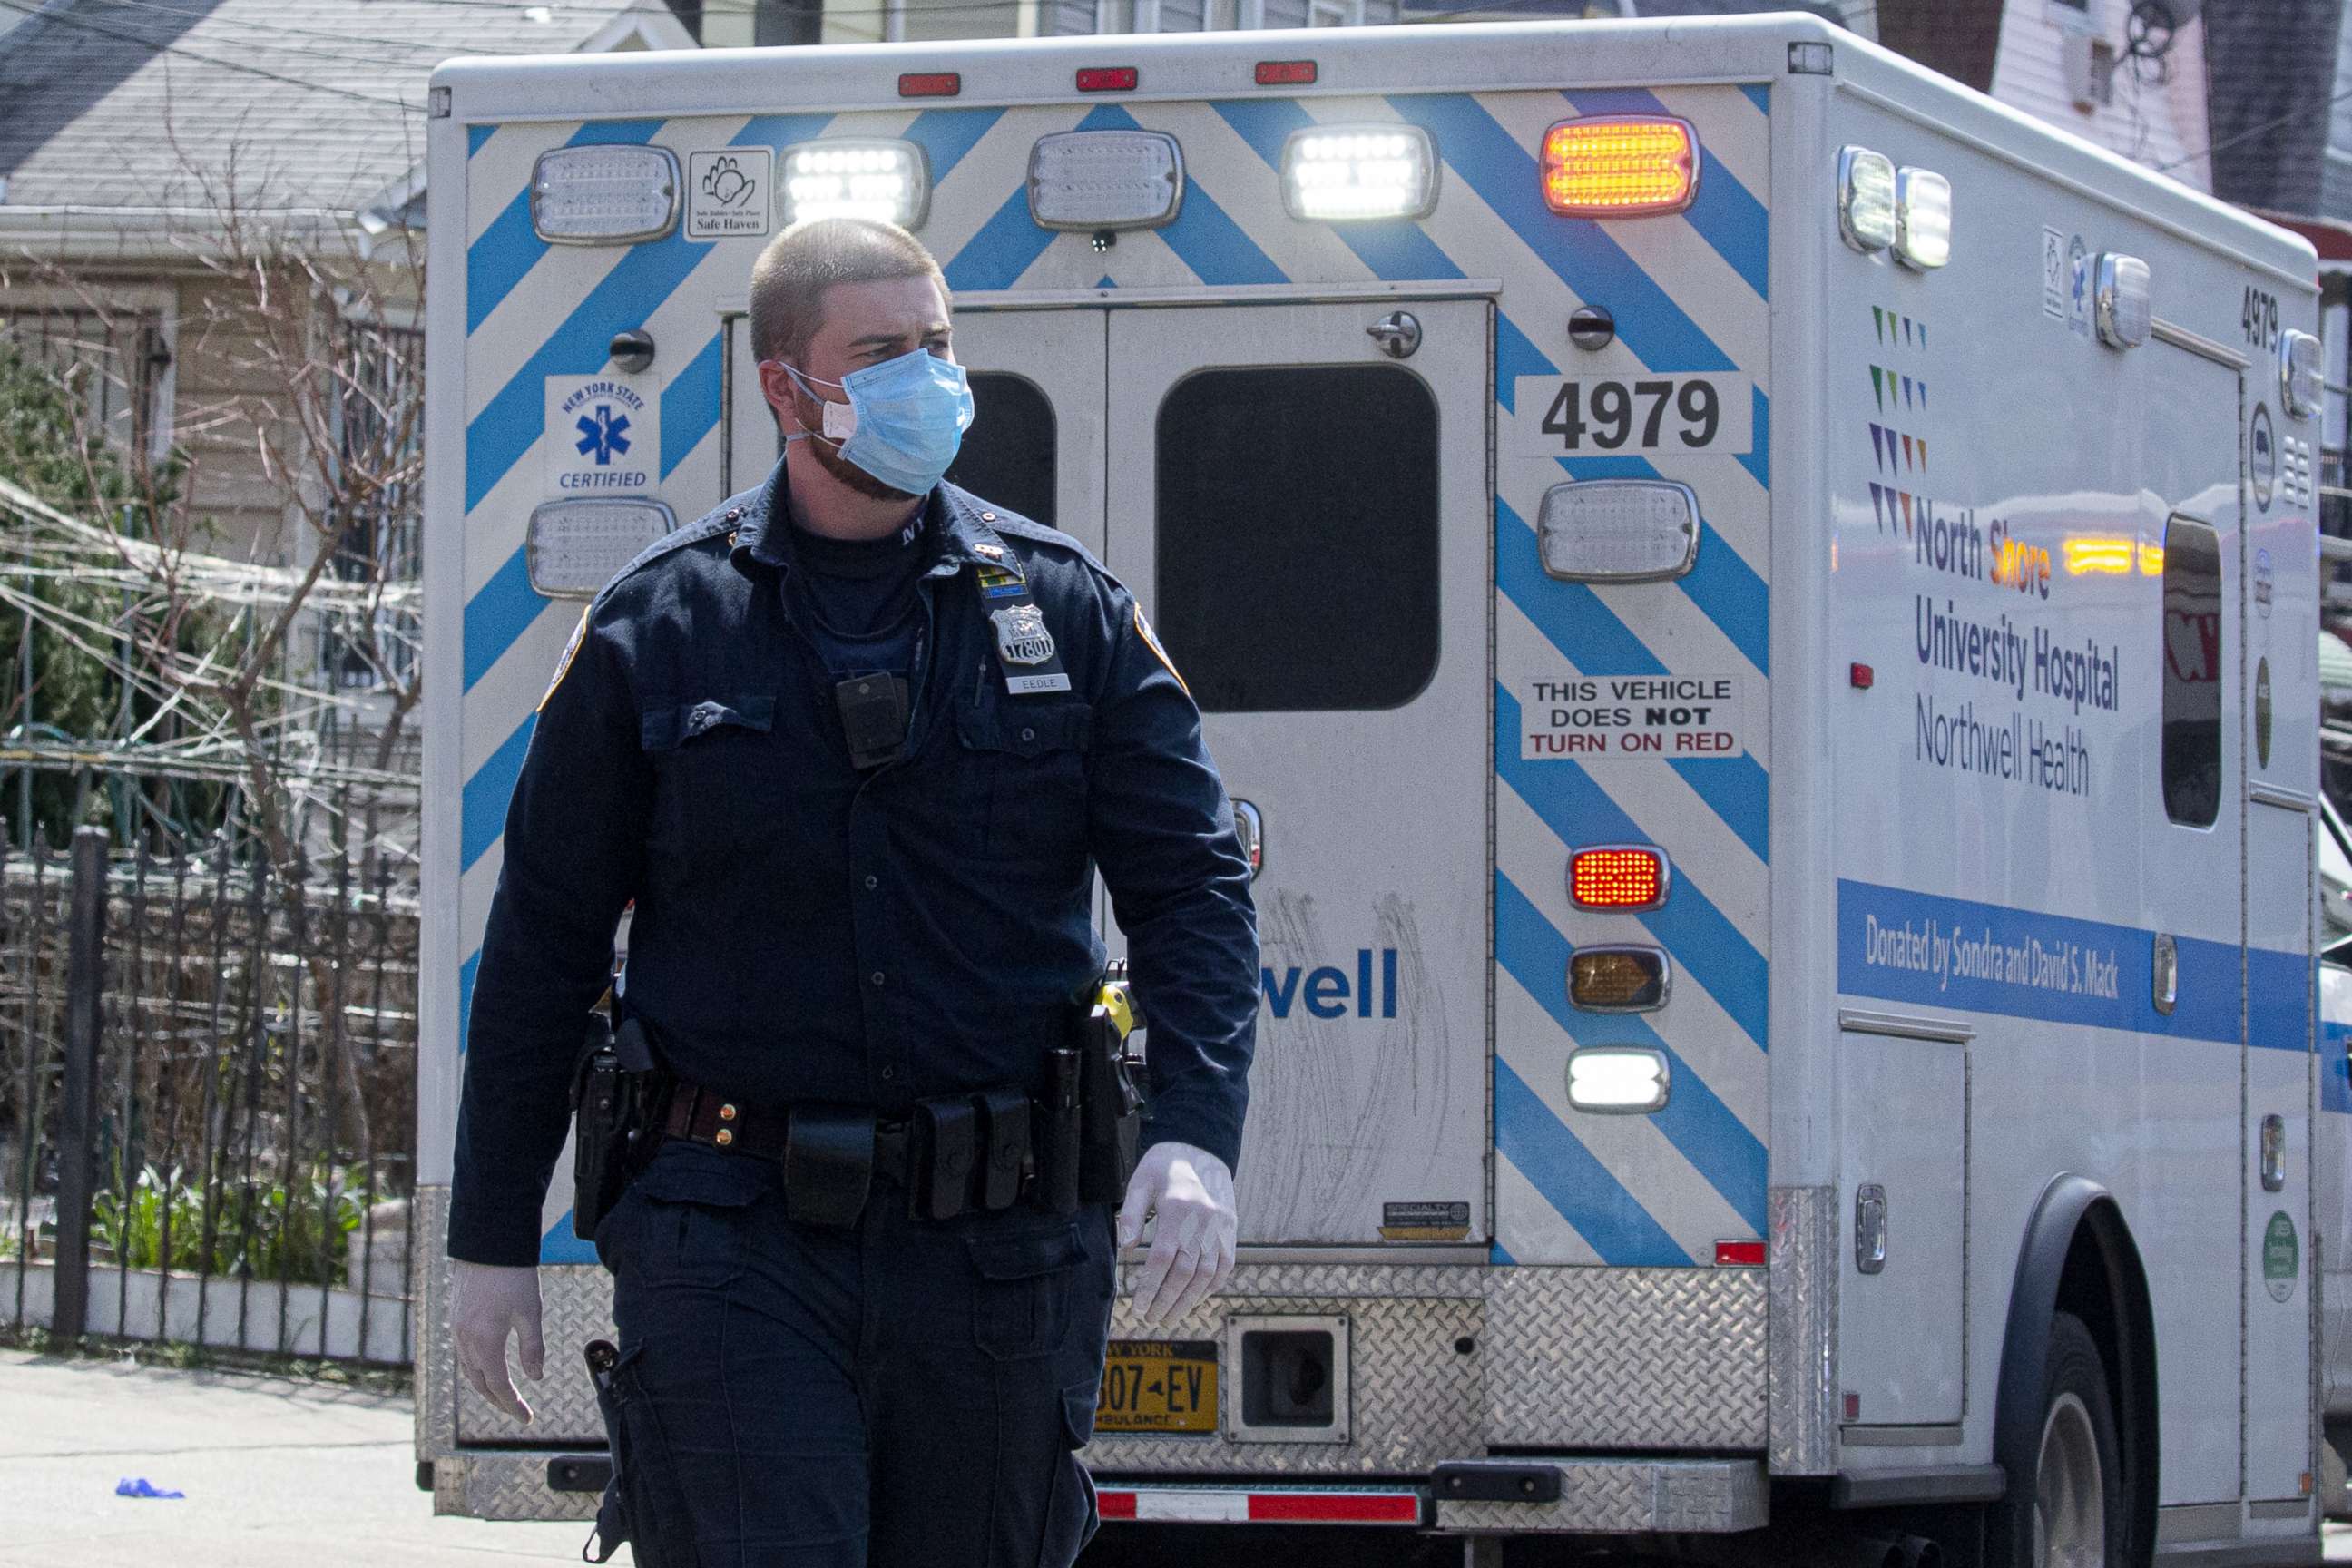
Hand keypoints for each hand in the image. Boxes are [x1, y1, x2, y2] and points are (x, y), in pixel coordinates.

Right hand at [452, 1261, 544, 1422]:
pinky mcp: (455, 1319)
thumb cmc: (514, 1276)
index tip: (528, 1419)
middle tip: (518, 1413)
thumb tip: (535, 1378)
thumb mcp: (531, 1313)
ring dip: (486, 1387)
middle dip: (500, 1401)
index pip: (499, 1386)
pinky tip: (489, 1368)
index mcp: (485, 1342)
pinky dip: (477, 1369)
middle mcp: (465, 1341)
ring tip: (505, 1396)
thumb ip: (532, 1348)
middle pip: (480, 1384)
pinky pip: (464, 1355)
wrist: (488, 1244)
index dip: (514, 1405)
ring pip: (469, 1371)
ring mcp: (457, 1330)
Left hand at [1115, 1142, 1236, 1326]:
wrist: (1202, 1147)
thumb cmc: (1164, 1166)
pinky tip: (1193, 1299)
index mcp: (1177, 1208)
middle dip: (1167, 1301)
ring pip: (1206, 1274)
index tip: (1138, 1308)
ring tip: (1169, 1317)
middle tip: (1150, 1319)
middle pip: (1185, 1272)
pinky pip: (1224, 1266)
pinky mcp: (1231, 1230)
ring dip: (1187, 1301)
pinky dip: (1209, 1287)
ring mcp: (1221, 1227)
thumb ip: (1131, 1215)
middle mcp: (1203, 1220)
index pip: (1162, 1258)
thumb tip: (1125, 1250)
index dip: (1150, 1287)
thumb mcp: (1140, 1182)